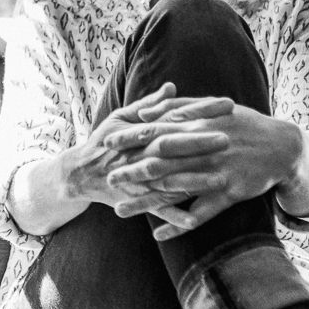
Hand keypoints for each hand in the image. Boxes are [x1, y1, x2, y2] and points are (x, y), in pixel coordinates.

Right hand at [64, 84, 231, 218]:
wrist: (80, 172)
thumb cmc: (104, 142)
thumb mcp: (121, 118)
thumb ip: (149, 104)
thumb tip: (171, 87)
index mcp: (140, 132)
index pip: (175, 117)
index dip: (201, 110)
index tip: (228, 105)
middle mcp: (140, 154)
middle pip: (171, 147)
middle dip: (199, 144)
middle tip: (227, 139)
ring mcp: (138, 179)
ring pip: (168, 180)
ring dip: (194, 182)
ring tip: (221, 180)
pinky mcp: (136, 199)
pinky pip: (157, 209)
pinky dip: (173, 216)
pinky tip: (194, 221)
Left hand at [103, 100, 301, 239]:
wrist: (282, 146)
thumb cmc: (241, 123)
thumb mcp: (211, 107)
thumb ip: (176, 107)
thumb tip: (145, 112)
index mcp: (197, 127)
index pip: (156, 131)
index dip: (131, 137)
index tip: (106, 143)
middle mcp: (204, 150)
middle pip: (160, 162)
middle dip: (131, 171)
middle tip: (107, 178)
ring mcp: (216, 173)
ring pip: (175, 190)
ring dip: (146, 202)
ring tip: (119, 211)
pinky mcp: (229, 194)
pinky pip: (201, 213)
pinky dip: (179, 225)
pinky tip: (158, 235)